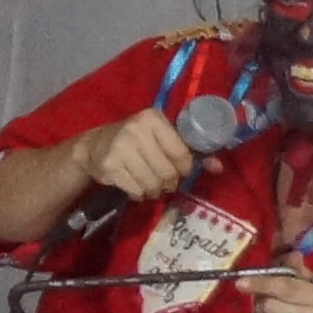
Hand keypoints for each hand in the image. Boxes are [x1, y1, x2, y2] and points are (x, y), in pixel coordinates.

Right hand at [80, 110, 196, 204]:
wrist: (93, 146)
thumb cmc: (136, 141)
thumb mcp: (161, 138)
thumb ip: (190, 150)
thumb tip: (218, 167)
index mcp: (152, 119)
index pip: (180, 153)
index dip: (184, 167)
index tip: (179, 169)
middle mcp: (135, 130)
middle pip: (167, 172)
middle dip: (169, 182)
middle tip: (163, 180)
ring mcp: (120, 148)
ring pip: (152, 183)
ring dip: (155, 190)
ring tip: (150, 185)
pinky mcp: (109, 166)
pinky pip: (136, 190)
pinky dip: (139, 194)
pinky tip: (135, 186)